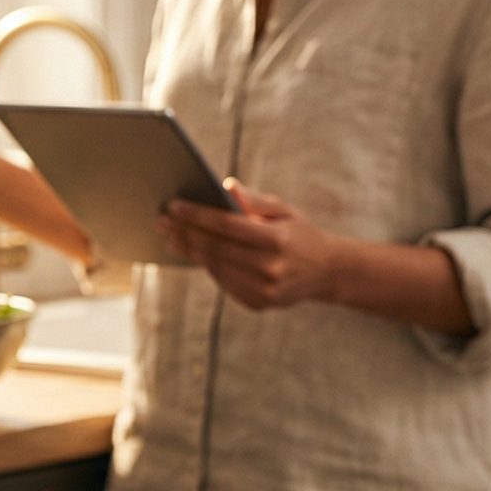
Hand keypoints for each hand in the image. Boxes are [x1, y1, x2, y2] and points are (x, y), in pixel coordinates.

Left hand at [157, 180, 340, 310]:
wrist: (328, 272)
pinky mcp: (258, 303)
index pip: (227, 226)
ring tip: (171, 235)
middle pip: (215, 249)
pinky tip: (192, 252)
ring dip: (189, 250)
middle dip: (185, 233)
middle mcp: (270, 268)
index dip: (197, 215)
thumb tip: (224, 186)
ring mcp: (263, 290)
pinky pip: (223, 282)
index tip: (174, 206)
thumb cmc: (300, 234)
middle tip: (162, 220)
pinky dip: (206, 266)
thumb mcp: (284, 211)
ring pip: (215, 268)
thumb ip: (254, 200)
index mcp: (277, 240)